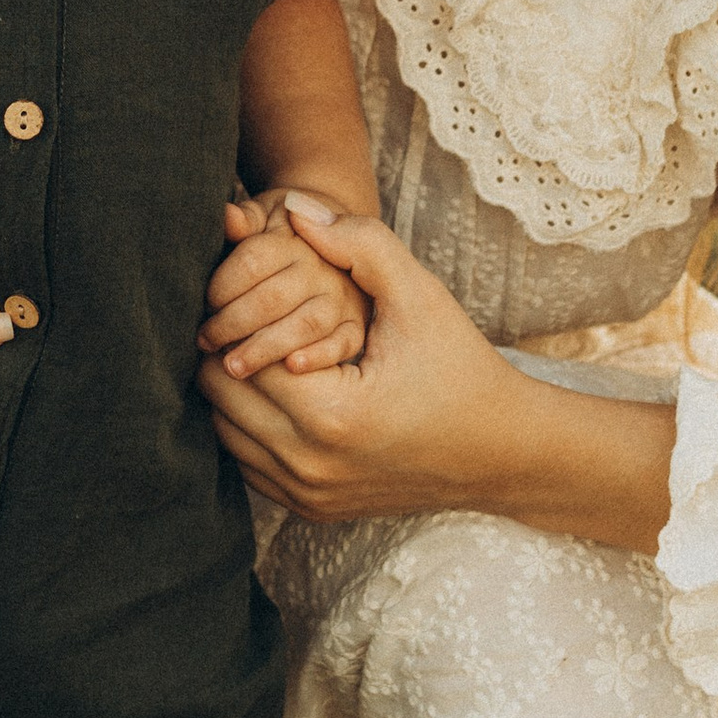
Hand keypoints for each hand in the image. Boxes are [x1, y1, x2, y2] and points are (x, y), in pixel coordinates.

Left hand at [200, 189, 370, 378]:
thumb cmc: (283, 237)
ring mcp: (343, 299)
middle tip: (205, 341)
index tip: (202, 306)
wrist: (336, 244)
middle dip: (232, 324)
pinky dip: (319, 357)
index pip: (252, 262)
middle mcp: (322, 269)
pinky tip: (289, 369)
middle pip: (272, 298)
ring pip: (304, 325)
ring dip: (265, 348)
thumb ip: (246, 219)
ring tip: (232, 367)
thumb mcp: (265, 217)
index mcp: (294, 240)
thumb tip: (228, 217)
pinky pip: (343, 344)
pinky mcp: (356, 326)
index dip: (220, 287)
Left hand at [200, 207, 676, 547]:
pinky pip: (244, 462)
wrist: (500, 452)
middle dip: (227, 346)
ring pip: (221, 429)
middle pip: (217, 393)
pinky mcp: (309, 510)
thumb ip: (359, 243)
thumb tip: (294, 207)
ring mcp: (306, 495)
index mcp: (331, 414)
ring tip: (262, 347)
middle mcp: (309, 465)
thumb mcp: (420, 297)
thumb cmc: (461, 368)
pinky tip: (277, 390)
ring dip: (231, 387)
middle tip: (251, 312)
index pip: (235, 353)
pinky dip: (247, 424)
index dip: (237, 312)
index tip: (255, 287)